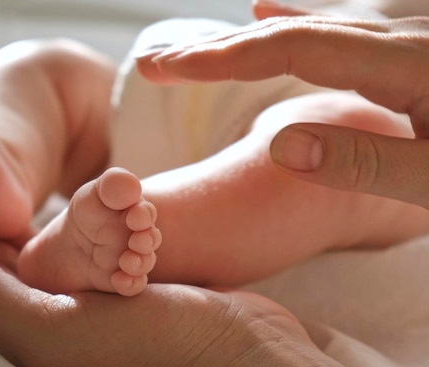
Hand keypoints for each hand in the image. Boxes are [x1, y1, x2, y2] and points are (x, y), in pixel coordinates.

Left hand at [0, 171, 426, 366]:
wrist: (242, 352)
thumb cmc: (158, 347)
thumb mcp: (64, 329)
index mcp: (17, 329)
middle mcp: (38, 315)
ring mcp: (73, 297)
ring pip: (14, 243)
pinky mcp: (105, 280)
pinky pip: (57, 238)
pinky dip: (38, 209)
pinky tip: (34, 187)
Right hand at [137, 5, 428, 207]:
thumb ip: (365, 161)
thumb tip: (280, 141)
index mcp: (402, 66)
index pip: (286, 49)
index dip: (219, 59)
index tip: (162, 66)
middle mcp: (397, 35)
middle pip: (285, 30)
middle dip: (213, 48)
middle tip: (153, 61)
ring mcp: (405, 32)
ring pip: (307, 24)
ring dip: (243, 38)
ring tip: (193, 49)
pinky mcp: (410, 41)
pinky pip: (339, 22)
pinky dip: (294, 16)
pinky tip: (266, 6)